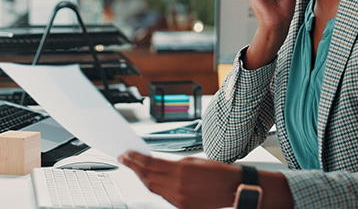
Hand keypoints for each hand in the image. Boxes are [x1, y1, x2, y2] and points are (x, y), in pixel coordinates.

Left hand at [118, 150, 239, 208]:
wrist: (233, 188)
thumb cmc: (218, 172)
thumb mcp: (194, 160)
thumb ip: (173, 163)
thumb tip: (157, 164)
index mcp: (180, 170)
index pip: (150, 163)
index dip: (135, 158)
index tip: (127, 153)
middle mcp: (177, 185)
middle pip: (147, 176)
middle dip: (134, 167)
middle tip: (124, 159)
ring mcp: (179, 198)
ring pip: (152, 188)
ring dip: (142, 178)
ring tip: (135, 169)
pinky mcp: (182, 206)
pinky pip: (163, 196)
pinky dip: (155, 187)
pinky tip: (151, 181)